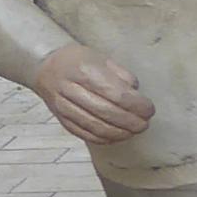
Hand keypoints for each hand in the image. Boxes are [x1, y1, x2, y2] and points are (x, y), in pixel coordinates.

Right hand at [30, 45, 153, 145]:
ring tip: (133, 131)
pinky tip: (116, 137)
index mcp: (85, 70)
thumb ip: (121, 75)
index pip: (116, 93)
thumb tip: (136, 93)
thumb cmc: (79, 61)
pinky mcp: (62, 119)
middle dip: (130, 122)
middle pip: (106, 112)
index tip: (149, 109)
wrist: (47, 66)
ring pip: (95, 126)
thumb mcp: (102, 58)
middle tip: (145, 124)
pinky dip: (103, 138)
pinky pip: (84, 133)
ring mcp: (64, 106)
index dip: (136, 105)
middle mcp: (72, 89)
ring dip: (119, 133)